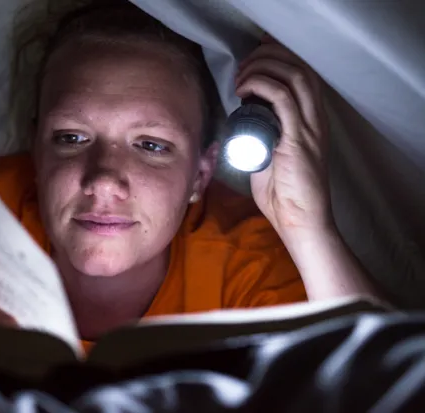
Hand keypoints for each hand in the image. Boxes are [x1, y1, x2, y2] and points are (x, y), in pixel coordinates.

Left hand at [235, 36, 332, 236]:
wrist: (300, 220)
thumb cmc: (283, 195)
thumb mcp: (269, 157)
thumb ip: (261, 139)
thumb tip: (240, 126)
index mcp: (312, 121)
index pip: (303, 74)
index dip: (279, 58)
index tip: (251, 61)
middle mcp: (316, 118)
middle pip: (299, 67)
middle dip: (269, 56)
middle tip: (243, 65)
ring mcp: (310, 127)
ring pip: (294, 76)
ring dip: (263, 67)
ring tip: (241, 76)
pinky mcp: (300, 139)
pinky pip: (282, 99)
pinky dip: (261, 85)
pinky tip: (244, 89)